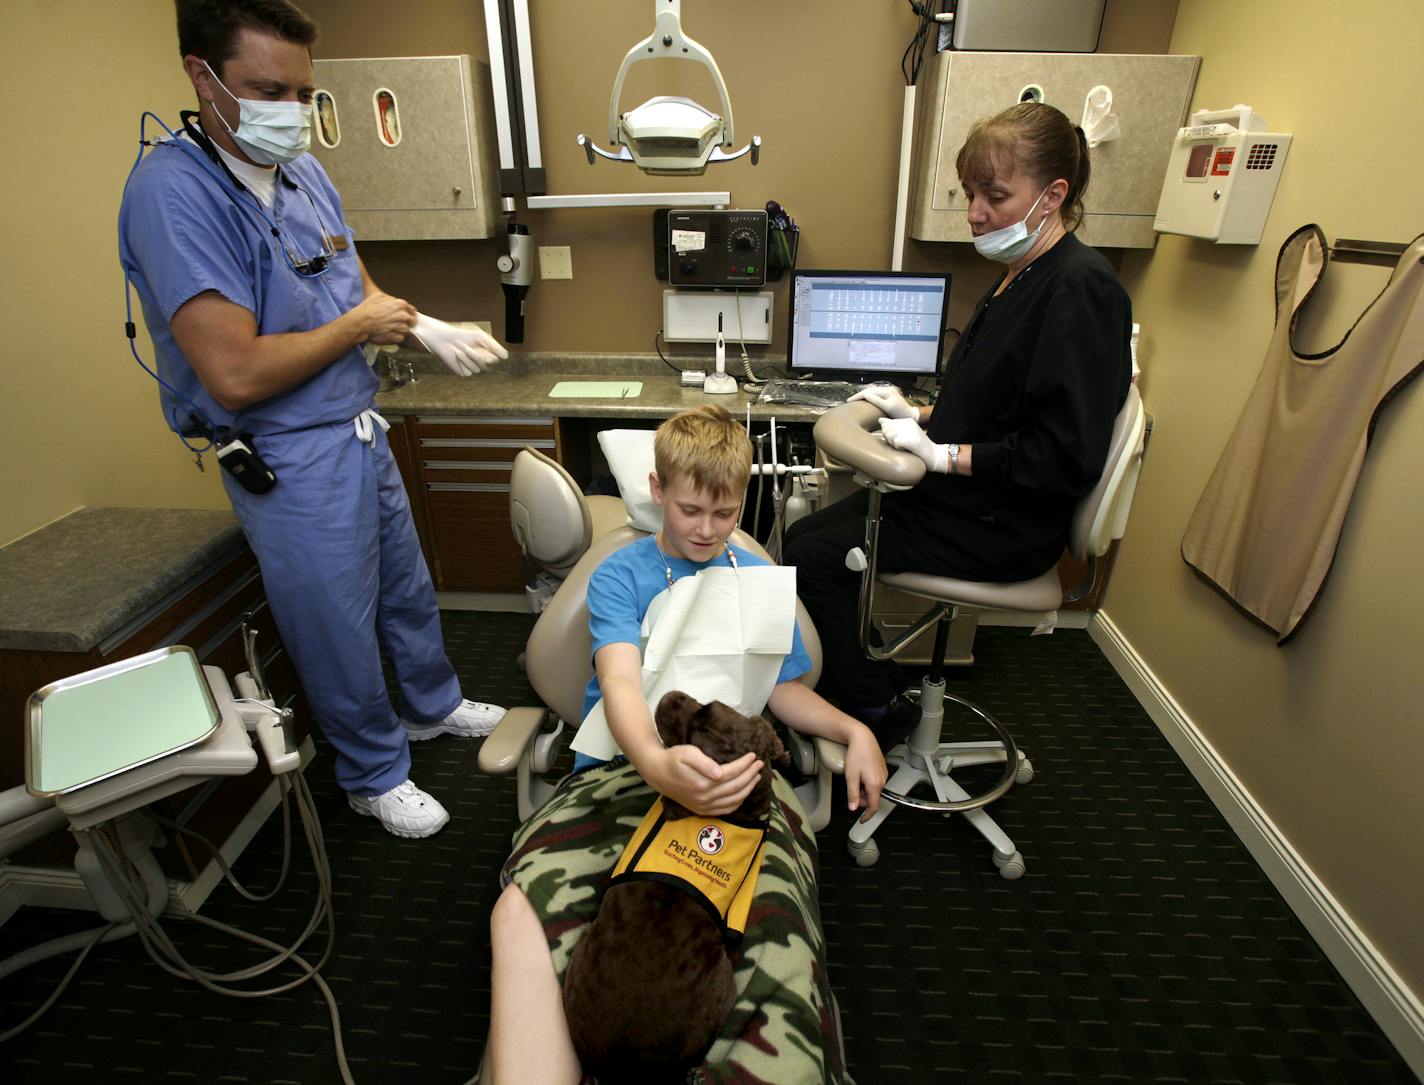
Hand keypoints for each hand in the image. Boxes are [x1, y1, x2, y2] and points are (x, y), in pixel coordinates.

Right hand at [352, 291, 416, 344]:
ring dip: (401, 330)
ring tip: (392, 328)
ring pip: (407, 330)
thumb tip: (393, 300)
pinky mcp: (396, 337)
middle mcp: (403, 316)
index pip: (412, 310)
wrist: (360, 323)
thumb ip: (389, 299)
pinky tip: (389, 334)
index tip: (406, 315)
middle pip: (411, 321)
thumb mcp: (378, 296)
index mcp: (400, 304)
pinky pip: (401, 338)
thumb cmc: (367, 309)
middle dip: (406, 322)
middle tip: (398, 323)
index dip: (409, 313)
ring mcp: (400, 327)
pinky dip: (396, 337)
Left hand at [412, 312, 508, 375]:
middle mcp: (481, 361)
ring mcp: (472, 367)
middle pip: (487, 365)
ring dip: (467, 358)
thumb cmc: (462, 335)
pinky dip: (461, 362)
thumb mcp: (480, 337)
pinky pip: (467, 372)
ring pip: (477, 369)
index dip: (492, 359)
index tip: (487, 355)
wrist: (443, 339)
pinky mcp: (463, 371)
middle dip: (477, 356)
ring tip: (458, 348)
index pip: (495, 360)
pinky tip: (455, 355)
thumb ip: (494, 346)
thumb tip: (506, 357)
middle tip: (467, 347)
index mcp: (486, 352)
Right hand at [647, 745, 763, 817]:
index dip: (744, 765)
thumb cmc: (673, 759)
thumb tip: (720, 773)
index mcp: (702, 783)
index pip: (731, 774)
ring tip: (757, 776)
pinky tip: (744, 793)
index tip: (753, 755)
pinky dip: (738, 802)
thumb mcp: (686, 753)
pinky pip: (725, 810)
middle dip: (750, 775)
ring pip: (734, 800)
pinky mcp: (702, 810)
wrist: (657, 774)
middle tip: (760, 764)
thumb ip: (704, 763)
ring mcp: (704, 806)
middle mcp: (705, 798)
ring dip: (748, 788)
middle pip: (735, 787)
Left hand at [842, 724, 886, 817]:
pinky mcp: (882, 769)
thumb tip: (853, 808)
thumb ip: (852, 794)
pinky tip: (860, 773)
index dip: (867, 815)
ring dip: (864, 790)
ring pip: (874, 790)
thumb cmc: (856, 754)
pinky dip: (868, 783)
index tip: (862, 820)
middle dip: (862, 798)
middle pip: (872, 798)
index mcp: (875, 785)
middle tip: (851, 789)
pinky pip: (876, 782)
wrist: (863, 738)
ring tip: (855, 777)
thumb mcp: (851, 776)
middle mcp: (882, 781)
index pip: (874, 807)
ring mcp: (884, 774)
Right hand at [849, 384, 916, 418]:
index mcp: (886, 391)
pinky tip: (864, 400)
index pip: (868, 392)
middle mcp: (887, 389)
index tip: (849, 401)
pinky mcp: (888, 396)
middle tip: (850, 400)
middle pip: (869, 390)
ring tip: (855, 400)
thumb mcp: (887, 407)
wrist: (910, 415)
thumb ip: (876, 400)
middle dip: (859, 395)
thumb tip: (865, 395)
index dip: (858, 396)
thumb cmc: (900, 413)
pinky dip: (868, 397)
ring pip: (872, 392)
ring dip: (863, 396)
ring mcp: (888, 392)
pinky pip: (875, 395)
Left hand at [878, 416, 948, 472]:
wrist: (934, 455)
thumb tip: (880, 420)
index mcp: (907, 420)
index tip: (900, 439)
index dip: (889, 434)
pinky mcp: (911, 439)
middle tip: (901, 444)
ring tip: (904, 446)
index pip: (887, 424)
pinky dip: (899, 448)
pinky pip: (895, 443)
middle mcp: (908, 423)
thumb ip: (893, 426)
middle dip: (890, 439)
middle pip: (886, 429)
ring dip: (894, 444)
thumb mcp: (906, 433)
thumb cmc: (919, 447)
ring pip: (889, 435)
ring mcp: (910, 430)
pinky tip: (907, 449)